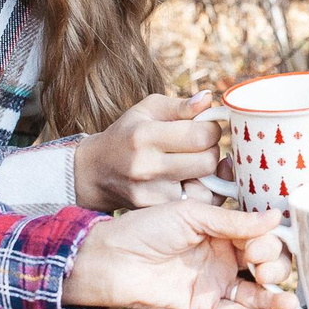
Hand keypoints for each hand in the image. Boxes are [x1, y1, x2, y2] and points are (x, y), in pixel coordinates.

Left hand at [61, 201, 297, 308]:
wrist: (111, 259)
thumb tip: (276, 217)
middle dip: (274, 268)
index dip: (269, 242)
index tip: (260, 246)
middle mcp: (225, 256)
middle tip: (261, 267)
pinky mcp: (203, 307)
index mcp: (224, 230)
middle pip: (266, 266)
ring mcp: (215, 283)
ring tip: (286, 303)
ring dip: (274, 299)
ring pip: (256, 294)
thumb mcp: (192, 216)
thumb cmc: (146, 228)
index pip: (261, 237)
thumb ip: (234, 222)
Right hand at [74, 92, 225, 209]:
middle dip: (211, 150)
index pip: (201, 135)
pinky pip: (195, 204)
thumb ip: (181, 105)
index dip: (211, 129)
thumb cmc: (128, 133)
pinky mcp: (154, 209)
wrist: (96, 171)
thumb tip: (208, 99)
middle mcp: (145, 166)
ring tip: (194, 164)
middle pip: (207, 161)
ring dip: (208, 174)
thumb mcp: (148, 109)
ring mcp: (149, 193)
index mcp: (144, 135)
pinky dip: (201, 191)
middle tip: (200, 146)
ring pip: (206, 187)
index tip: (205, 127)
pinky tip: (191, 180)